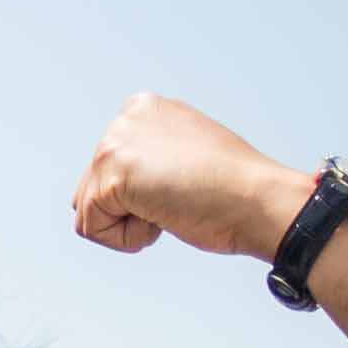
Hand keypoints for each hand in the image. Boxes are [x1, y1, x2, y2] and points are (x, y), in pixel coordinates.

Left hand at [68, 95, 315, 260]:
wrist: (259, 200)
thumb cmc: (234, 189)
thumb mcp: (185, 156)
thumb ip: (151, 157)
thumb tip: (128, 181)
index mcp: (146, 109)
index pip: (109, 169)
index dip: (143, 195)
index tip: (186, 186)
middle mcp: (126, 118)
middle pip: (92, 189)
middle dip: (131, 209)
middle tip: (181, 197)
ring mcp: (116, 141)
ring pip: (89, 210)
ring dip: (130, 224)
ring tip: (173, 204)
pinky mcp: (111, 171)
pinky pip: (92, 229)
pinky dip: (127, 238)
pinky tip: (164, 215)